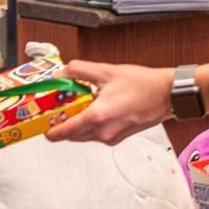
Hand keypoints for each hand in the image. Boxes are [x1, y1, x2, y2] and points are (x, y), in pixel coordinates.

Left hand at [45, 60, 176, 144]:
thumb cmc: (142, 84)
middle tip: (59, 108)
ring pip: (83, 136)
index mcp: (97, 117)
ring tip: (78, 105)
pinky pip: (97, 135)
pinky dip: (91, 125)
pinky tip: (95, 108)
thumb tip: (62, 72)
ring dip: (77, 124)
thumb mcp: (106, 71)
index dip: (49, 131)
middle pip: (71, 136)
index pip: (63, 133)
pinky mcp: (118, 138)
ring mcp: (111, 137)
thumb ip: (79, 70)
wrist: (167, 94)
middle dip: (62, 124)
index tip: (42, 124)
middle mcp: (103, 132)